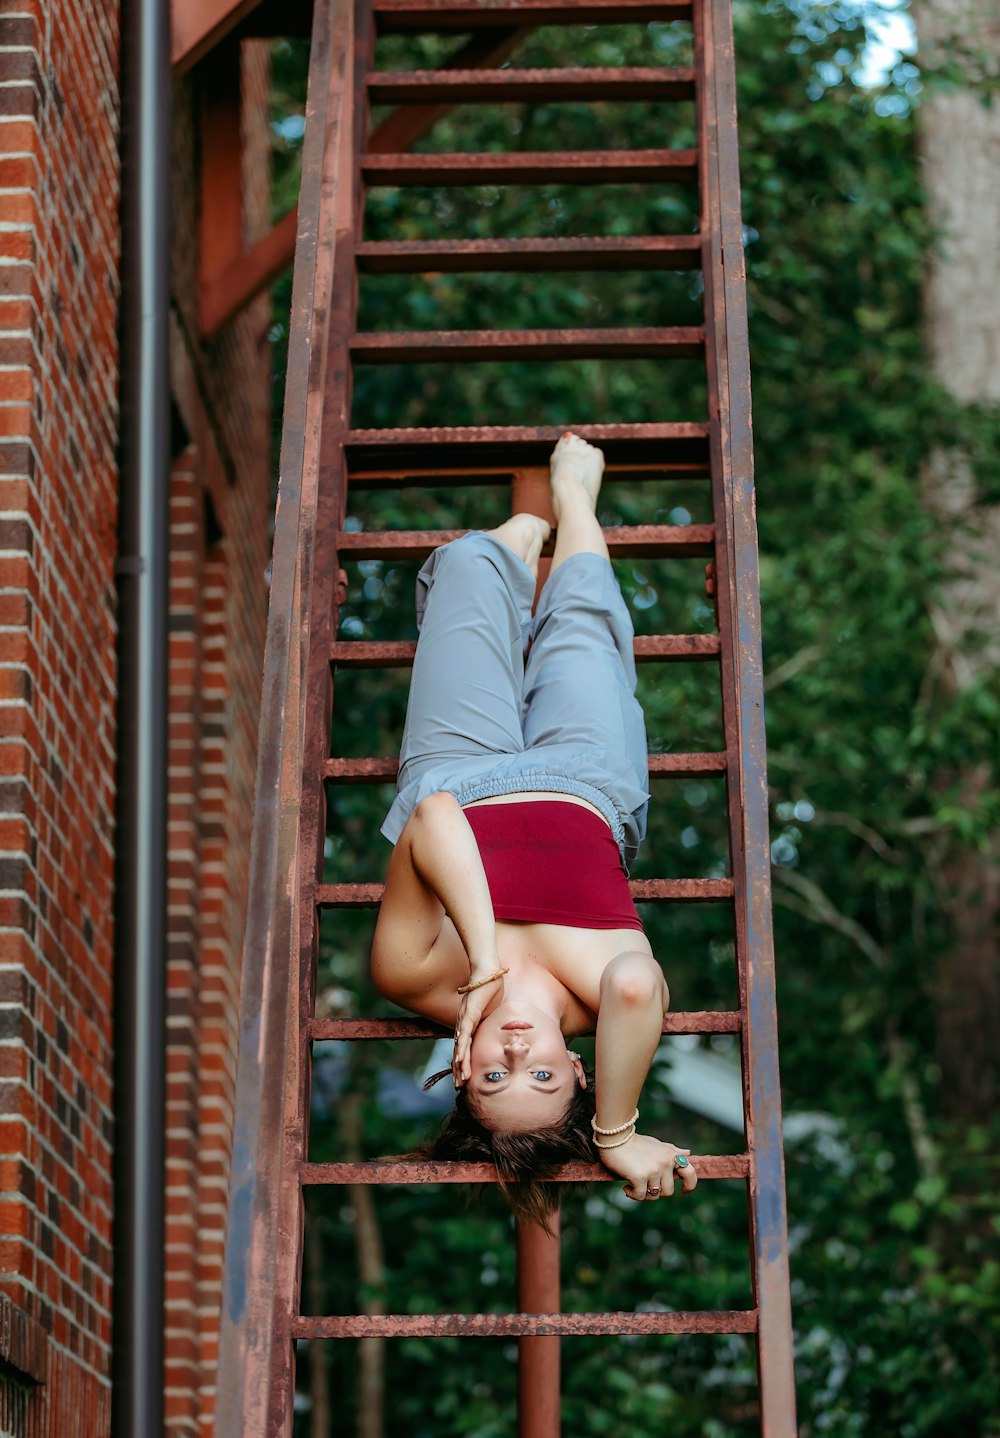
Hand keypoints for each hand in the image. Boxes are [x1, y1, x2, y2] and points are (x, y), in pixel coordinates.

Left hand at [452, 969, 504, 1087]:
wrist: (489, 972)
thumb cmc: (492, 988)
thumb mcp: (493, 1011)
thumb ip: (493, 1021)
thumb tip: (504, 1030)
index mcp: (469, 1024)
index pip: (465, 1047)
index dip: (464, 1063)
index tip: (465, 1077)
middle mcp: (463, 1024)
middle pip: (459, 1050)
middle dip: (459, 1069)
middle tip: (458, 1086)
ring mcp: (464, 1019)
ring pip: (460, 1047)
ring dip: (460, 1065)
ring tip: (461, 1080)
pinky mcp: (468, 1015)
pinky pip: (464, 1036)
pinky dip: (462, 1049)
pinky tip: (461, 1061)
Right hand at [596, 1132, 697, 1200]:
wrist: (615, 1137)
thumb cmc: (634, 1142)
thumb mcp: (656, 1144)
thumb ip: (671, 1151)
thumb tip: (688, 1153)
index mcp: (671, 1155)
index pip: (690, 1173)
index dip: (690, 1185)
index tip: (684, 1191)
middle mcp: (665, 1163)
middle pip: (668, 1191)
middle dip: (657, 1191)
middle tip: (644, 1185)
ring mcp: (653, 1170)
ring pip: (655, 1195)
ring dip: (644, 1194)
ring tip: (634, 1185)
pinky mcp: (640, 1177)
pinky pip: (640, 1196)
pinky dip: (632, 1194)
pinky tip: (626, 1187)